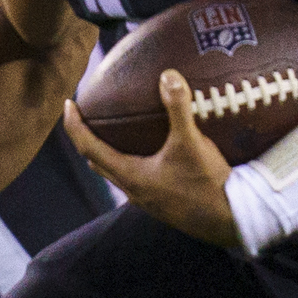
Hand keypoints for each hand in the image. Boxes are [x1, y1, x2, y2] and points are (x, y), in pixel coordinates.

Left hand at [64, 71, 241, 250]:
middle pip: (97, 162)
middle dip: (87, 139)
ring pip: (116, 174)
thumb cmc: (206, 185)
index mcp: (129, 175)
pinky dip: (132, 162)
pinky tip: (153, 153)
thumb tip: (168, 75)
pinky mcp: (163, 204)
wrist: (228, 221)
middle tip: (87, 118)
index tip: (68, 105)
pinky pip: (137, 179)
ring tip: (116, 134)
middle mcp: (132, 189)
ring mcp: (147, 200)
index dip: (74, 125)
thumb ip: (179, 109)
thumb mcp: (191, 143)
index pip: (88, 147)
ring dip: (109, 154)